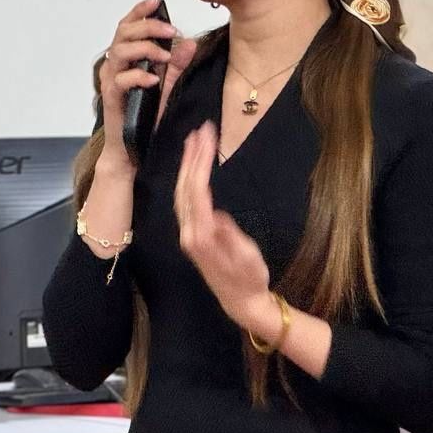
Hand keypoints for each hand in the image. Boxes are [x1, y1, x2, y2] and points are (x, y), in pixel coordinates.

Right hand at [98, 0, 196, 171]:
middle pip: (123, 33)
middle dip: (147, 27)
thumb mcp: (167, 85)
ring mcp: (111, 81)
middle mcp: (115, 65)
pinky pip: (120, 80)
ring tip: (165, 55)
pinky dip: (138, 76)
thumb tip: (190, 43)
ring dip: (144, 49)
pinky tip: (154, 79)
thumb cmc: (145, 114)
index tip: (156, 0)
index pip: (129, 26)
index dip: (140, 11)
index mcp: (127, 57)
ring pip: (119, 52)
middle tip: (171, 31)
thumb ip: (176, 64)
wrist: (132, 147)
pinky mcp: (111, 98)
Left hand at [174, 122, 271, 330]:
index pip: (197, 191)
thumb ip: (230, 237)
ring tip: (195, 140)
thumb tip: (216, 215)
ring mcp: (189, 233)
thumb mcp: (247, 260)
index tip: (208, 138)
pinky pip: (185, 199)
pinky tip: (194, 167)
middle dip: (192, 156)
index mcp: (202, 236)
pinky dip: (188, 178)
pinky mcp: (193, 234)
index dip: (200, 162)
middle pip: (186, 187)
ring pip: (182, 192)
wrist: (240, 302)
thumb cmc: (249, 280)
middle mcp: (190, 233)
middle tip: (202, 129)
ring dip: (188, 164)